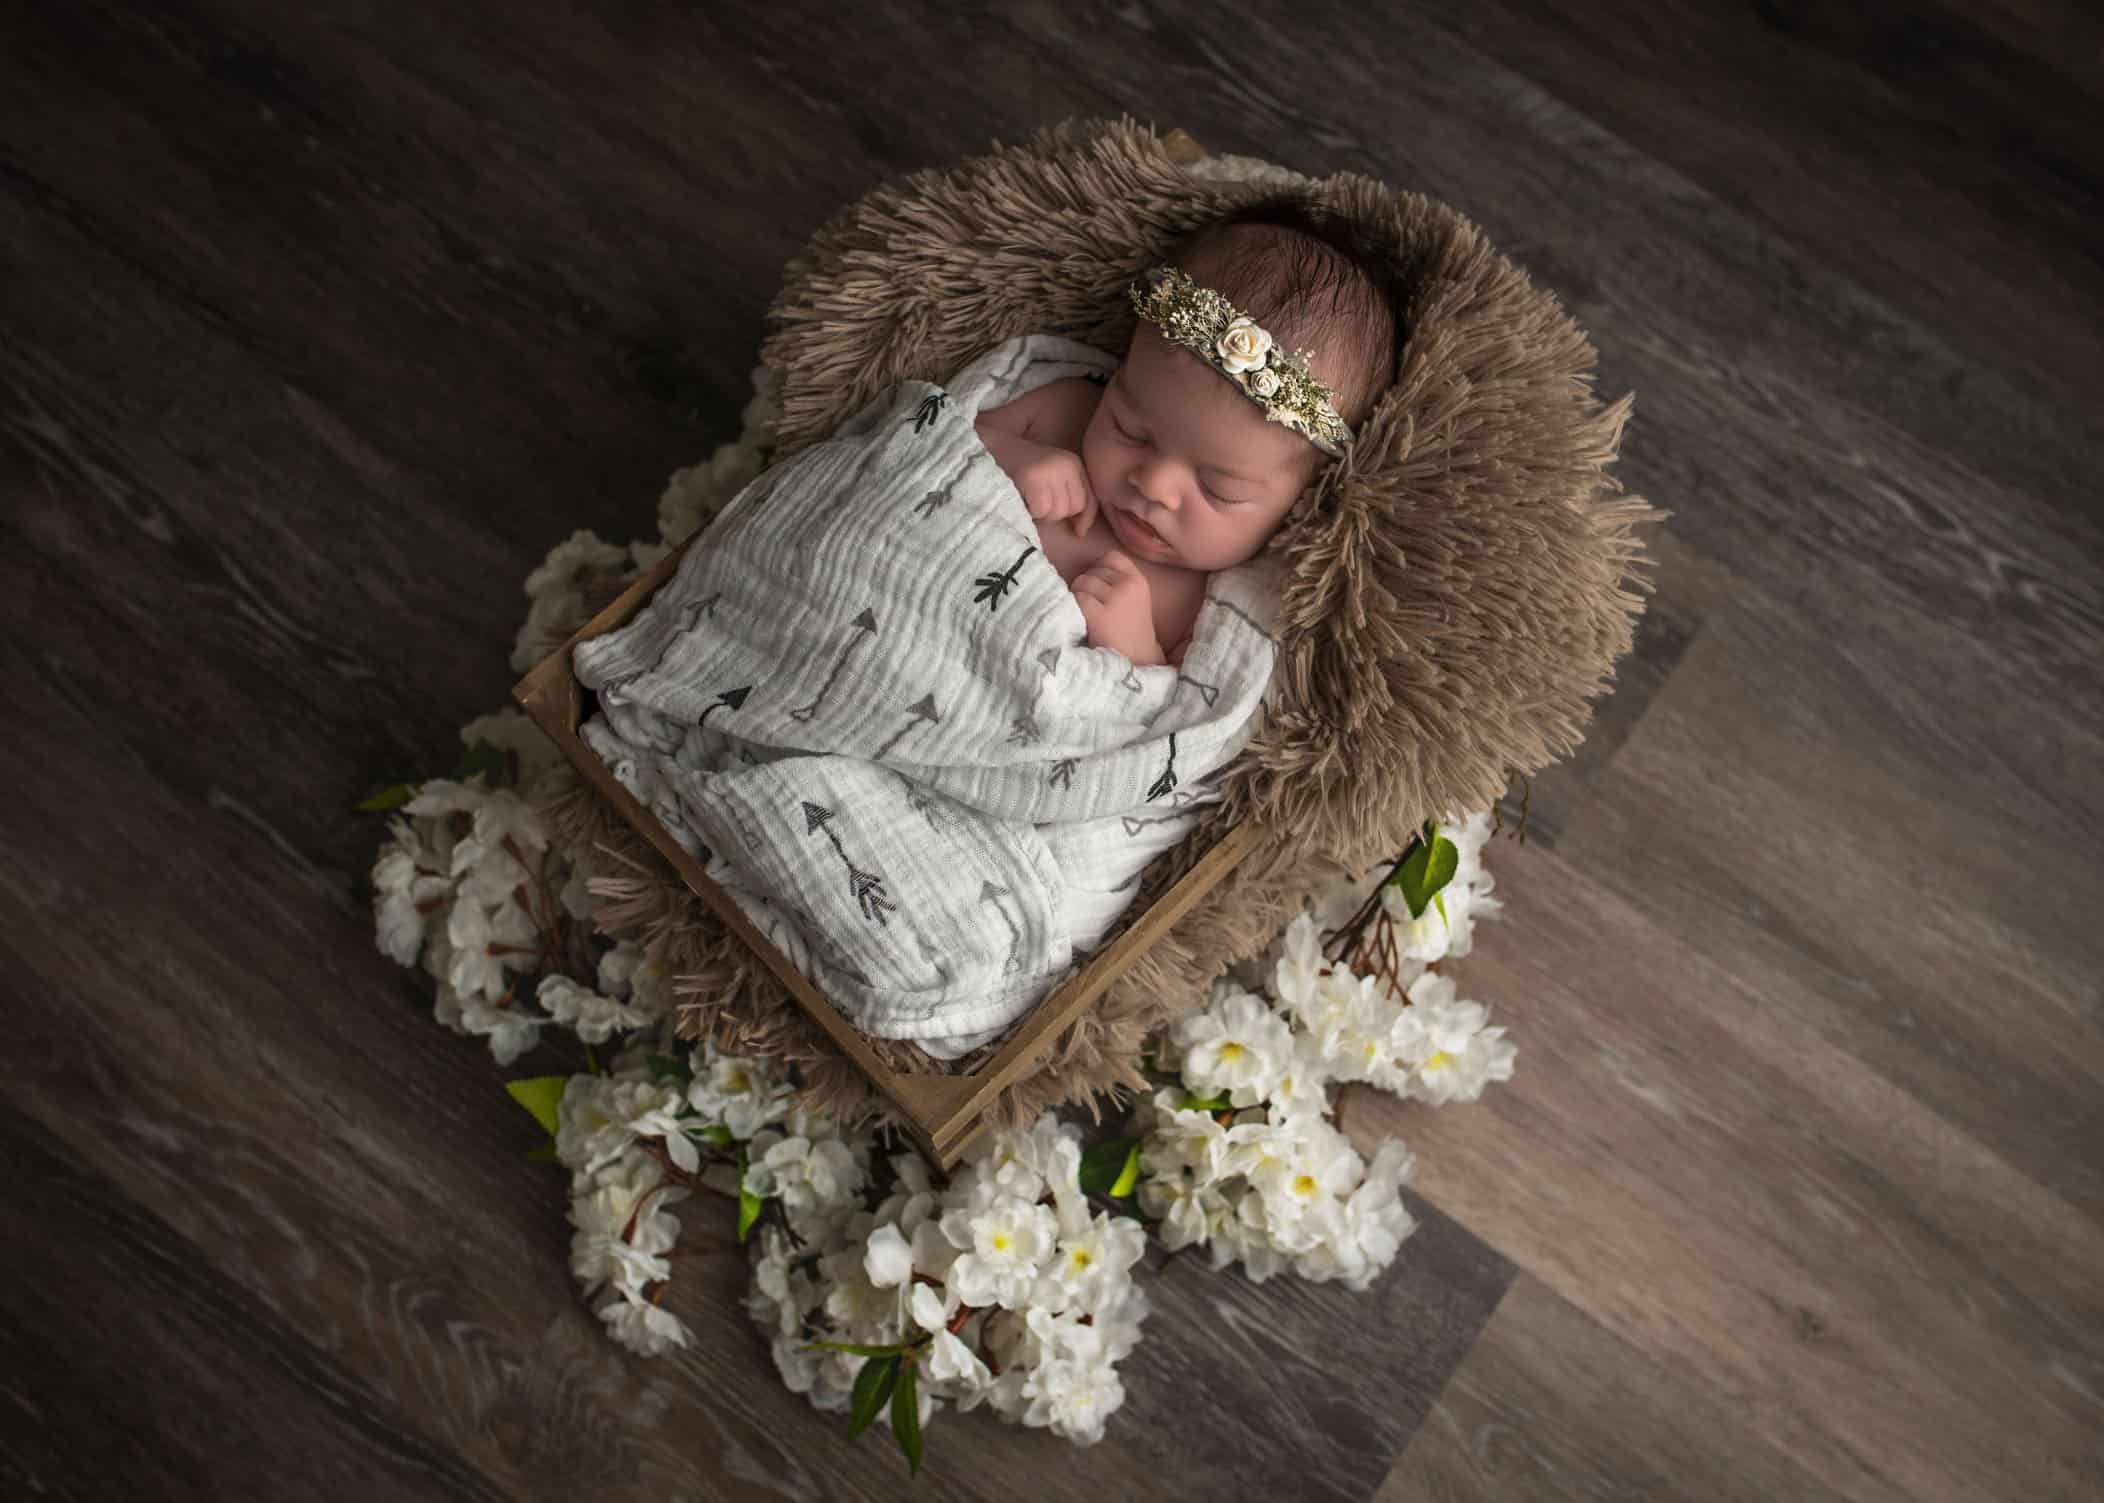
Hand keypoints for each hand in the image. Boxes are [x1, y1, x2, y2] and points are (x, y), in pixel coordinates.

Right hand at [1011, 444, 1099, 538]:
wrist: (986, 450)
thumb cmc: (1017, 472)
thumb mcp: (1049, 481)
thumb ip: (1067, 499)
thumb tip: (1081, 531)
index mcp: (1072, 463)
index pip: (1089, 499)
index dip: (1084, 518)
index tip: (1077, 531)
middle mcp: (1065, 464)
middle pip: (1074, 508)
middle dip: (1055, 513)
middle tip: (1035, 502)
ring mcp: (1050, 469)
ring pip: (1057, 511)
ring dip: (1041, 514)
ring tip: (1026, 498)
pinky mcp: (1033, 477)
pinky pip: (1040, 510)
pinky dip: (1029, 511)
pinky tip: (1019, 498)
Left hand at [1072, 550, 1162, 664]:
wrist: (1137, 662)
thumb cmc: (1131, 633)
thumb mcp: (1135, 600)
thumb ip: (1119, 582)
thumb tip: (1088, 571)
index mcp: (1138, 581)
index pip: (1111, 557)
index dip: (1098, 568)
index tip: (1097, 586)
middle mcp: (1128, 585)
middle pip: (1092, 570)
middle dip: (1086, 586)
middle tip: (1089, 606)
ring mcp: (1114, 599)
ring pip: (1082, 582)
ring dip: (1077, 596)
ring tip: (1085, 614)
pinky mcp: (1099, 614)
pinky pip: (1076, 598)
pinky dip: (1074, 608)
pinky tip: (1081, 621)